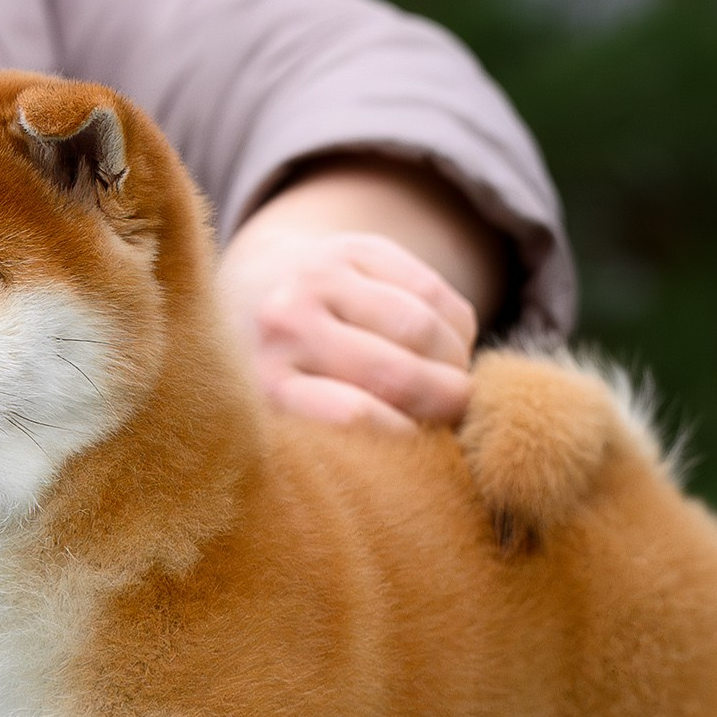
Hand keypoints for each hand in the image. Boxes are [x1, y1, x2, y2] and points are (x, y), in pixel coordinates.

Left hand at [220, 227, 480, 431]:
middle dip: (447, 400)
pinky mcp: (354, 247)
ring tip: (453, 377)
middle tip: (460, 414)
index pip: (355, 416)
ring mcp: (317, 278)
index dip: (409, 439)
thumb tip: (429, 469)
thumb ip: (343, 440)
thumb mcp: (296, 422)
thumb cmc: (294, 382)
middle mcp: (284, 325)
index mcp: (266, 385)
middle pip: (396, 373)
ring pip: (422, 328)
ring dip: (456, 360)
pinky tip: (448, 342)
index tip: (427, 454)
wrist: (256, 292)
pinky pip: (432, 290)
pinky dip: (456, 324)